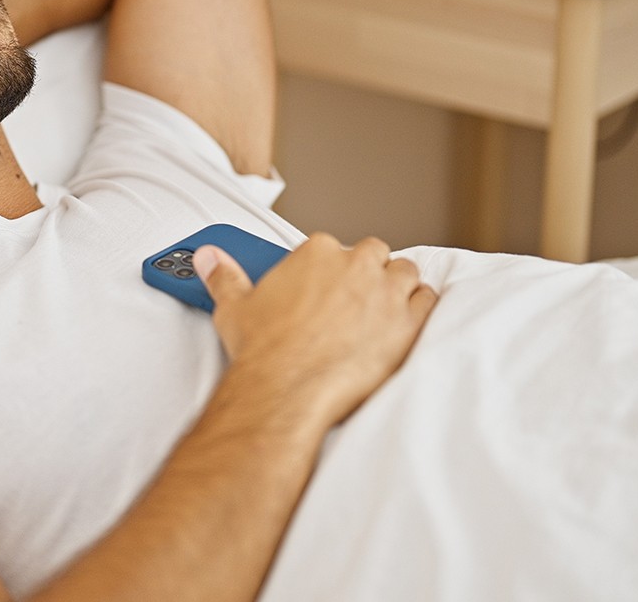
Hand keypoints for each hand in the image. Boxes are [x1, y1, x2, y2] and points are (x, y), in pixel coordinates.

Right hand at [194, 233, 436, 429]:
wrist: (286, 391)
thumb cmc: (264, 351)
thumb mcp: (234, 307)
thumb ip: (224, 276)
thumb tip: (209, 259)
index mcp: (316, 252)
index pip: (332, 247)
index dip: (331, 270)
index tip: (324, 288)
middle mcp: (354, 265)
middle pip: (373, 254)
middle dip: (367, 273)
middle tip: (353, 300)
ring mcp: (384, 292)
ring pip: (405, 273)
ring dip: (398, 286)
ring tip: (383, 309)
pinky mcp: (407, 322)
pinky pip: (428, 301)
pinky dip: (422, 308)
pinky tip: (408, 321)